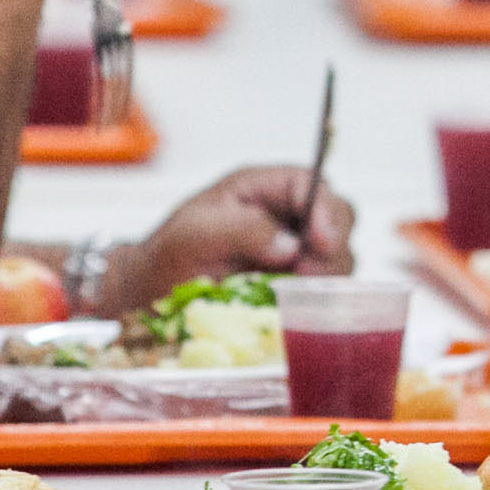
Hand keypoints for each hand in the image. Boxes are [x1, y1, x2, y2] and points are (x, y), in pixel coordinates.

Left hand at [103, 166, 356, 312]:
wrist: (151, 296)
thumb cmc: (166, 256)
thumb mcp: (193, 233)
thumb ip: (242, 229)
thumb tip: (290, 244)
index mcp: (262, 188)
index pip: (312, 184)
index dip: (325, 209)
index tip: (321, 242)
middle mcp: (285, 214)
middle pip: (338, 216)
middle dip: (332, 244)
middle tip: (307, 274)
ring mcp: (294, 249)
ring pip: (339, 254)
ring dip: (327, 275)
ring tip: (295, 293)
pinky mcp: (295, 283)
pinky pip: (325, 285)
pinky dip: (320, 297)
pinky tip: (295, 306)